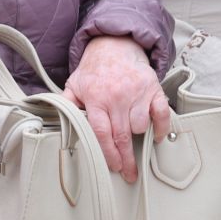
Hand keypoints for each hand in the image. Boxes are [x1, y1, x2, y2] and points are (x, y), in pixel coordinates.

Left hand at [65, 35, 171, 181]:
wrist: (115, 46)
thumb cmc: (95, 70)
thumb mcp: (75, 85)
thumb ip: (67, 105)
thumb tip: (59, 123)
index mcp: (96, 98)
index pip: (102, 132)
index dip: (108, 153)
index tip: (113, 166)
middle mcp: (117, 96)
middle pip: (122, 136)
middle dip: (126, 159)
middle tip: (129, 174)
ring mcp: (137, 92)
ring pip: (141, 126)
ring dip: (138, 136)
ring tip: (133, 139)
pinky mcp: (153, 89)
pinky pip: (162, 113)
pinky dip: (161, 127)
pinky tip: (156, 135)